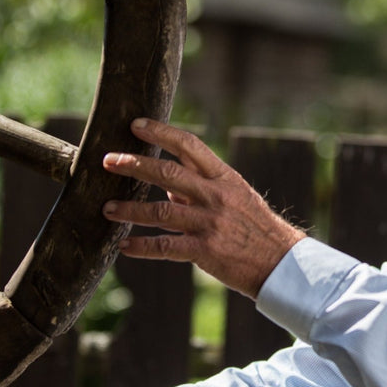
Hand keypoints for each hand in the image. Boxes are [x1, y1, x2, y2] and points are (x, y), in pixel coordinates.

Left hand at [101, 118, 305, 297]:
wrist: (280, 261)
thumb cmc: (256, 227)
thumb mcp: (237, 196)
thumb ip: (202, 188)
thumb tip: (168, 186)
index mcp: (224, 177)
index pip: (189, 145)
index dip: (161, 132)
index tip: (136, 125)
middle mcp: (216, 196)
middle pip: (168, 173)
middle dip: (134, 165)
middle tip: (108, 161)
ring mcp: (210, 223)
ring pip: (160, 211)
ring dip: (129, 209)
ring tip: (107, 208)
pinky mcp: (205, 250)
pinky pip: (165, 247)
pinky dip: (141, 246)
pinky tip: (123, 246)